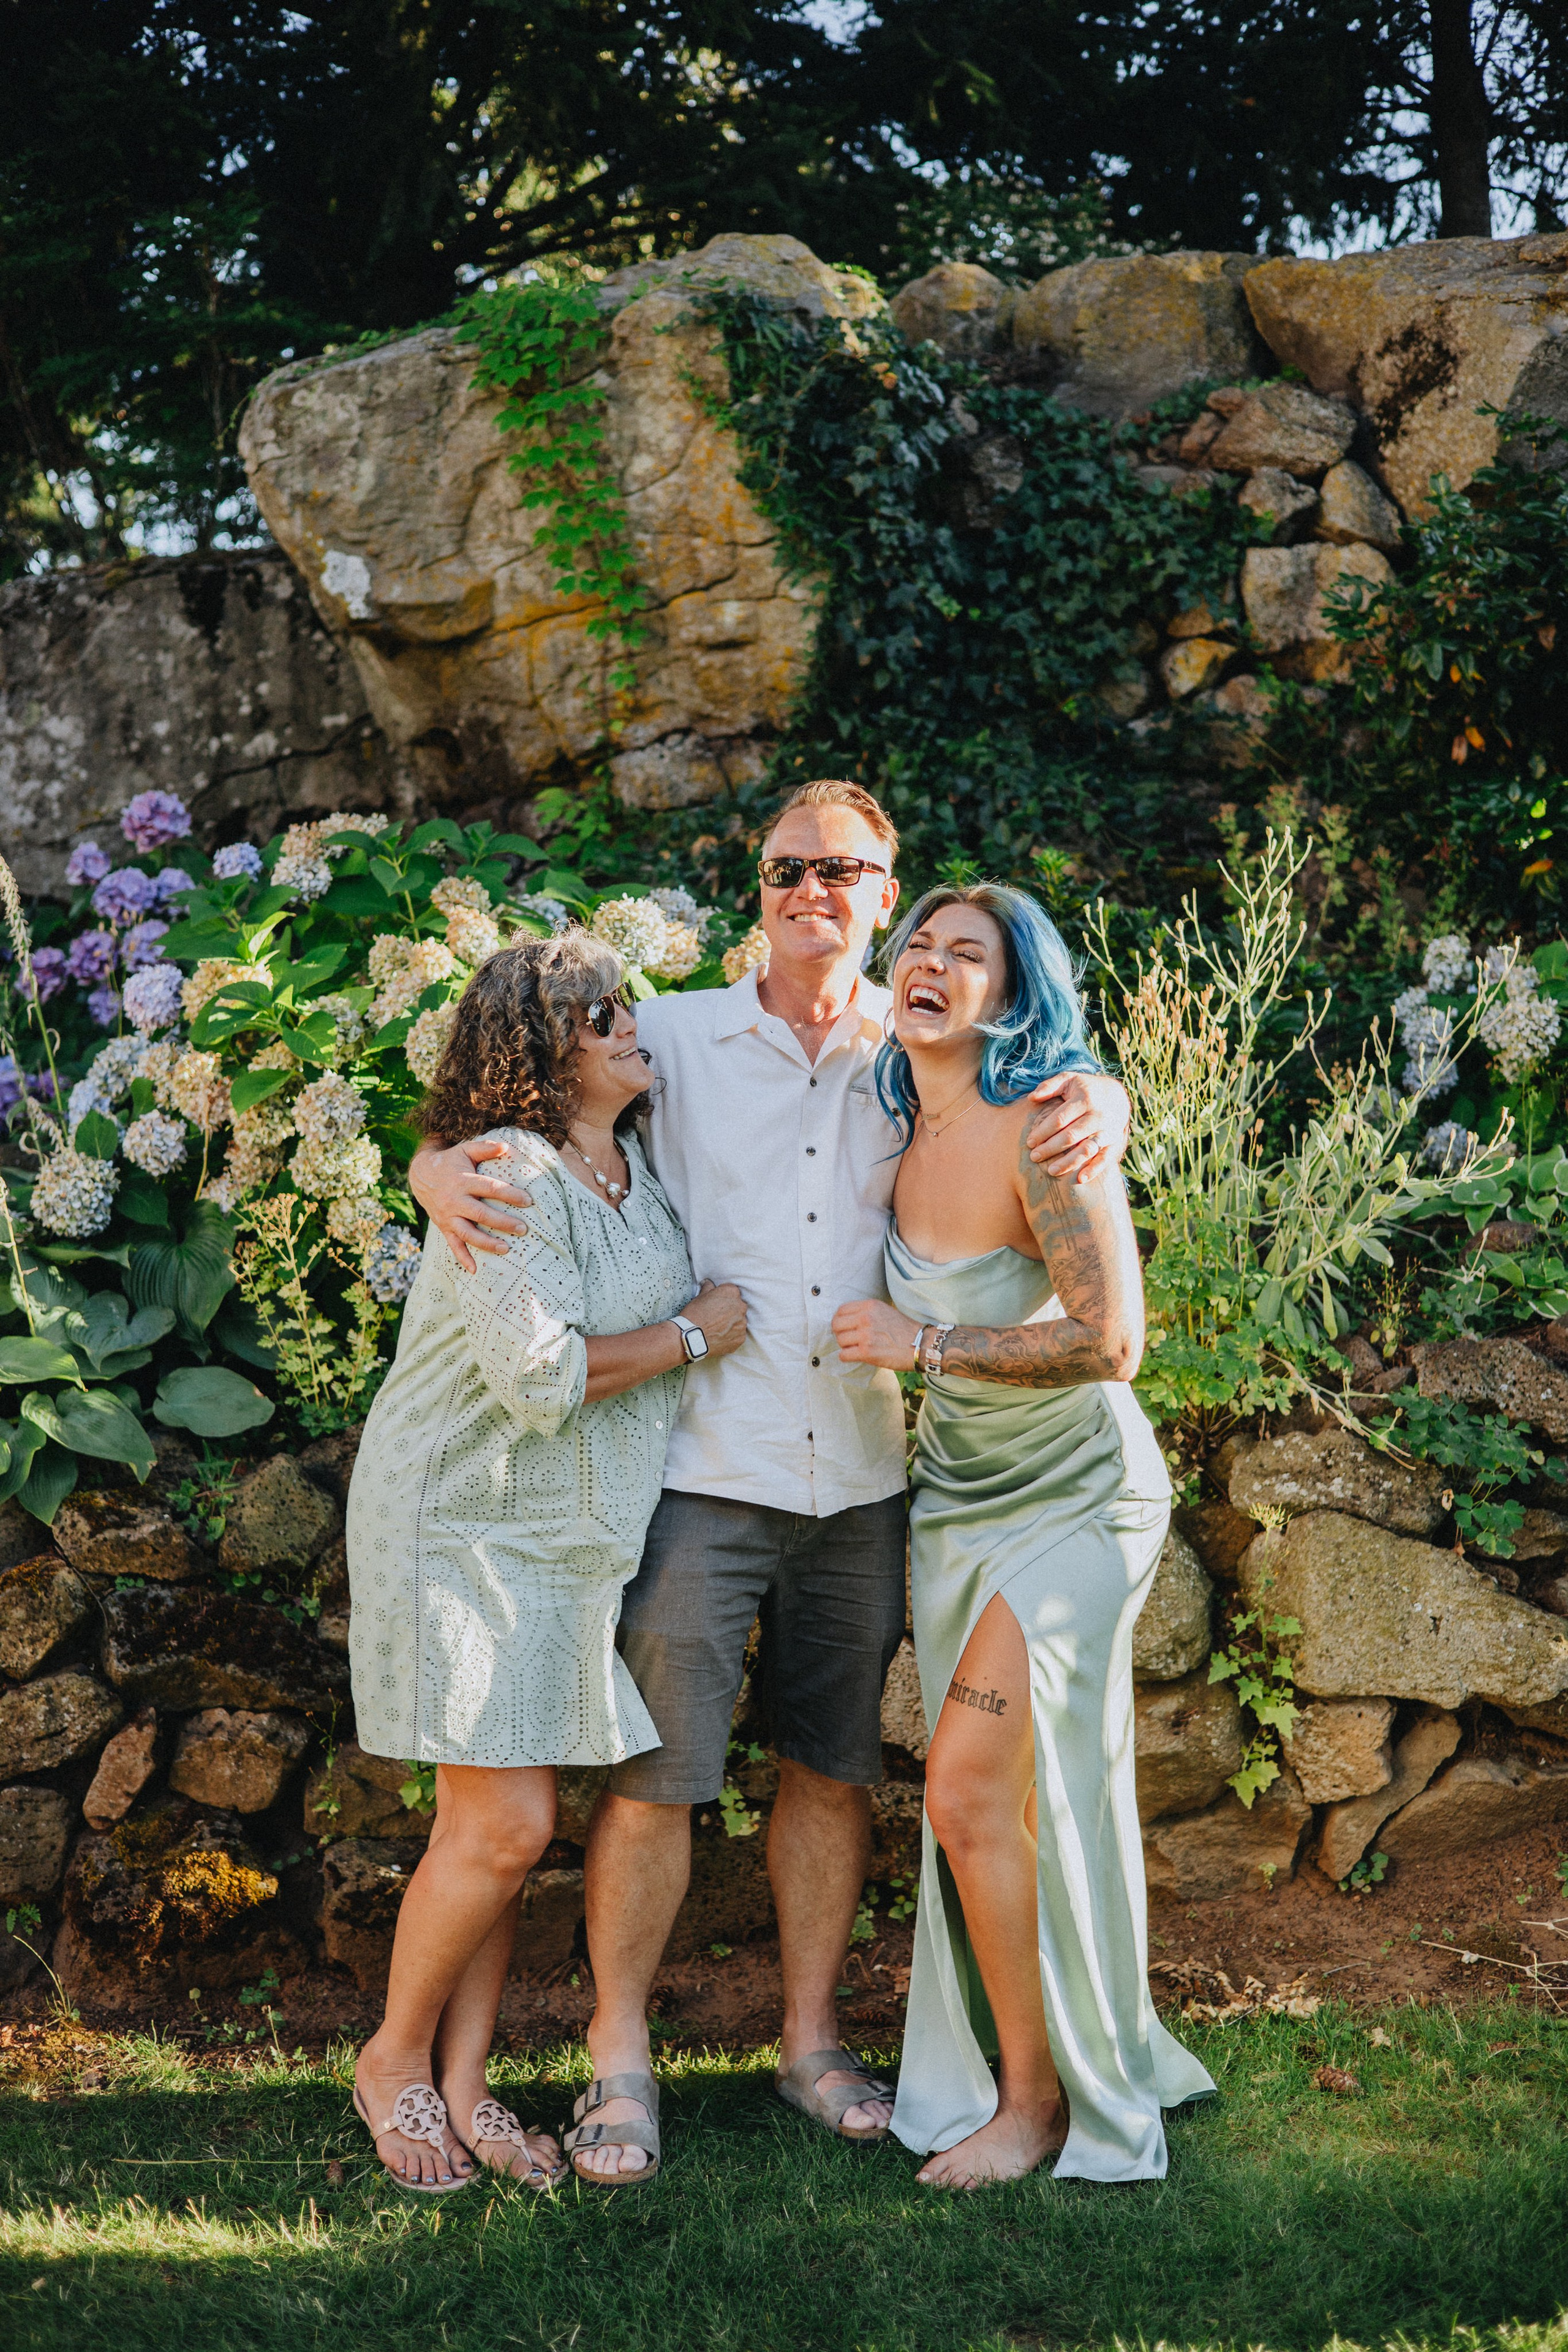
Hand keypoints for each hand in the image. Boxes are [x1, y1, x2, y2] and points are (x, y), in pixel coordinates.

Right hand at [409, 1138, 533, 1273]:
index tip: (528, 1200)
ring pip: (468, 1233)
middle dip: (503, 1222)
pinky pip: (453, 1245)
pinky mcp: (443, 1227)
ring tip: (506, 1249)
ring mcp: (448, 1216)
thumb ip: (485, 1148)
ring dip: (486, 1243)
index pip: (490, 1188)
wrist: (420, 1175)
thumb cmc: (450, 1162)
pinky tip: (475, 1270)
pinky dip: (463, 1258)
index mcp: (463, 1181)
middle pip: (481, 1214)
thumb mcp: (465, 1150)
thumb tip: (506, 1146)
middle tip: (523, 1229)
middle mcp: (455, 1201)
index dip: (509, 1194)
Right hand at [682, 1278, 747, 1359]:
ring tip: (717, 1328)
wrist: (691, 1339)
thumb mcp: (699, 1297)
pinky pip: (738, 1334)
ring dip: (731, 1323)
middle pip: (738, 1306)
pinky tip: (719, 1336)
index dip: (722, 1297)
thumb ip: (708, 1288)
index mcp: (731, 1293)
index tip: (715, 1303)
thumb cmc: (694, 1316)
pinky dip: (731, 1335)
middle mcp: (740, 1307)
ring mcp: (742, 1323)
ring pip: (739, 1321)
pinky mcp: (741, 1338)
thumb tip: (708, 1283)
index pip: (731, 1291)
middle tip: (715, 1316)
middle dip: (729, 1309)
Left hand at [831, 1298, 922, 1370]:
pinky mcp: (866, 1352)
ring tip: (856, 1348)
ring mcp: (865, 1335)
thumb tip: (848, 1320)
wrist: (921, 1345)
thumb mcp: (885, 1311)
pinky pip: (843, 1355)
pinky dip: (847, 1357)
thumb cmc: (905, 1330)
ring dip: (845, 1346)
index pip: (841, 1310)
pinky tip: (856, 1357)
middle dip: (840, 1333)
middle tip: (849, 1339)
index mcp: (870, 1306)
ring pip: (840, 1341)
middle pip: (836, 1325)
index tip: (844, 1327)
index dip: (840, 1320)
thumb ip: (867, 1312)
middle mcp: (865, 1318)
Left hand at [1026, 1071, 1129, 1185]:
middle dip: (1051, 1148)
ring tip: (1051, 1171)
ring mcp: (1108, 1130)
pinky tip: (1080, 1179)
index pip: (1059, 1119)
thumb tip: (1031, 1098)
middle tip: (1034, 1157)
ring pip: (1087, 1149)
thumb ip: (1050, 1086)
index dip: (1043, 1132)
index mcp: (1084, 1099)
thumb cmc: (1085, 1089)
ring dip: (1069, 1162)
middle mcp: (1097, 1115)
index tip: (1029, 1142)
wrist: (1117, 1095)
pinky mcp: (1115, 1142)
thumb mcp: (1069, 1080)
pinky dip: (1094, 1169)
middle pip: (1071, 1136)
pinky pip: (1105, 1158)